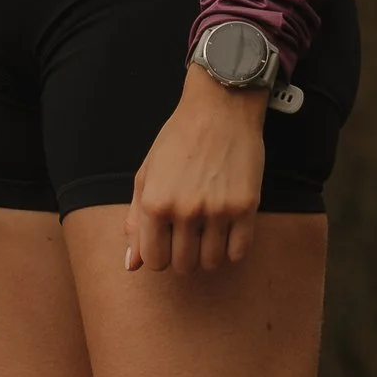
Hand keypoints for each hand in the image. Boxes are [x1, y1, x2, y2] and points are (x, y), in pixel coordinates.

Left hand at [125, 67, 266, 274]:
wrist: (219, 110)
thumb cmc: (178, 141)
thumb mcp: (146, 175)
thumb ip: (136, 221)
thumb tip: (131, 264)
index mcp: (154, 202)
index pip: (153, 260)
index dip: (159, 255)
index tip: (166, 242)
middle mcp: (184, 209)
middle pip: (182, 265)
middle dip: (183, 256)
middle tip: (188, 235)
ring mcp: (217, 210)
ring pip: (210, 262)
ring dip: (208, 254)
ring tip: (208, 232)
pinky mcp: (245, 207)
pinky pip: (239, 252)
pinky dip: (232, 249)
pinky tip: (227, 231)